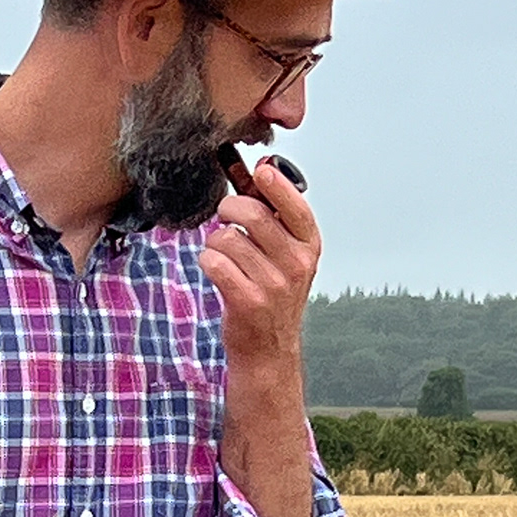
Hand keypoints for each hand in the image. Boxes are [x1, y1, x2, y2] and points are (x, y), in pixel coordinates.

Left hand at [198, 157, 321, 378]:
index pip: (295, 205)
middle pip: (253, 214)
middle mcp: (296, 264)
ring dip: (215, 241)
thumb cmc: (272, 294)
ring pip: (227, 238)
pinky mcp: (247, 300)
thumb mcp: (286, 255)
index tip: (259, 171)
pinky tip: (215, 268)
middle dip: (229, 208)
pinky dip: (207, 260)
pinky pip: (213, 261)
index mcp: (309, 246)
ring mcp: (273, 284)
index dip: (275, 183)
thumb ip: (275, 213)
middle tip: (225, 216)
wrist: (268, 351)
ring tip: (222, 253)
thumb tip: (260, 166)